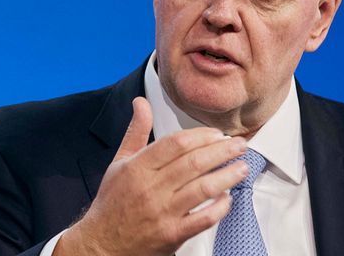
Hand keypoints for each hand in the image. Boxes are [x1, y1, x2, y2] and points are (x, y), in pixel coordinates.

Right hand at [54, 96, 247, 255]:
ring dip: (227, 176)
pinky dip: (219, 208)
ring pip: (202, 189)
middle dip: (222, 151)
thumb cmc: (113, 202)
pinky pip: (202, 219)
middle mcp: (150, 189)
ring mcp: (162, 213)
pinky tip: (228, 198)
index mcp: (138, 168)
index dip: (201, 136)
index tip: (218, 134)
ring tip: (242, 168)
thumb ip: (136, 131)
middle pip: (193, 163)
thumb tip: (141, 102)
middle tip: (240, 146)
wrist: (101, 245)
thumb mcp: (119, 162)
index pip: (175, 143)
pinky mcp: (171, 236)